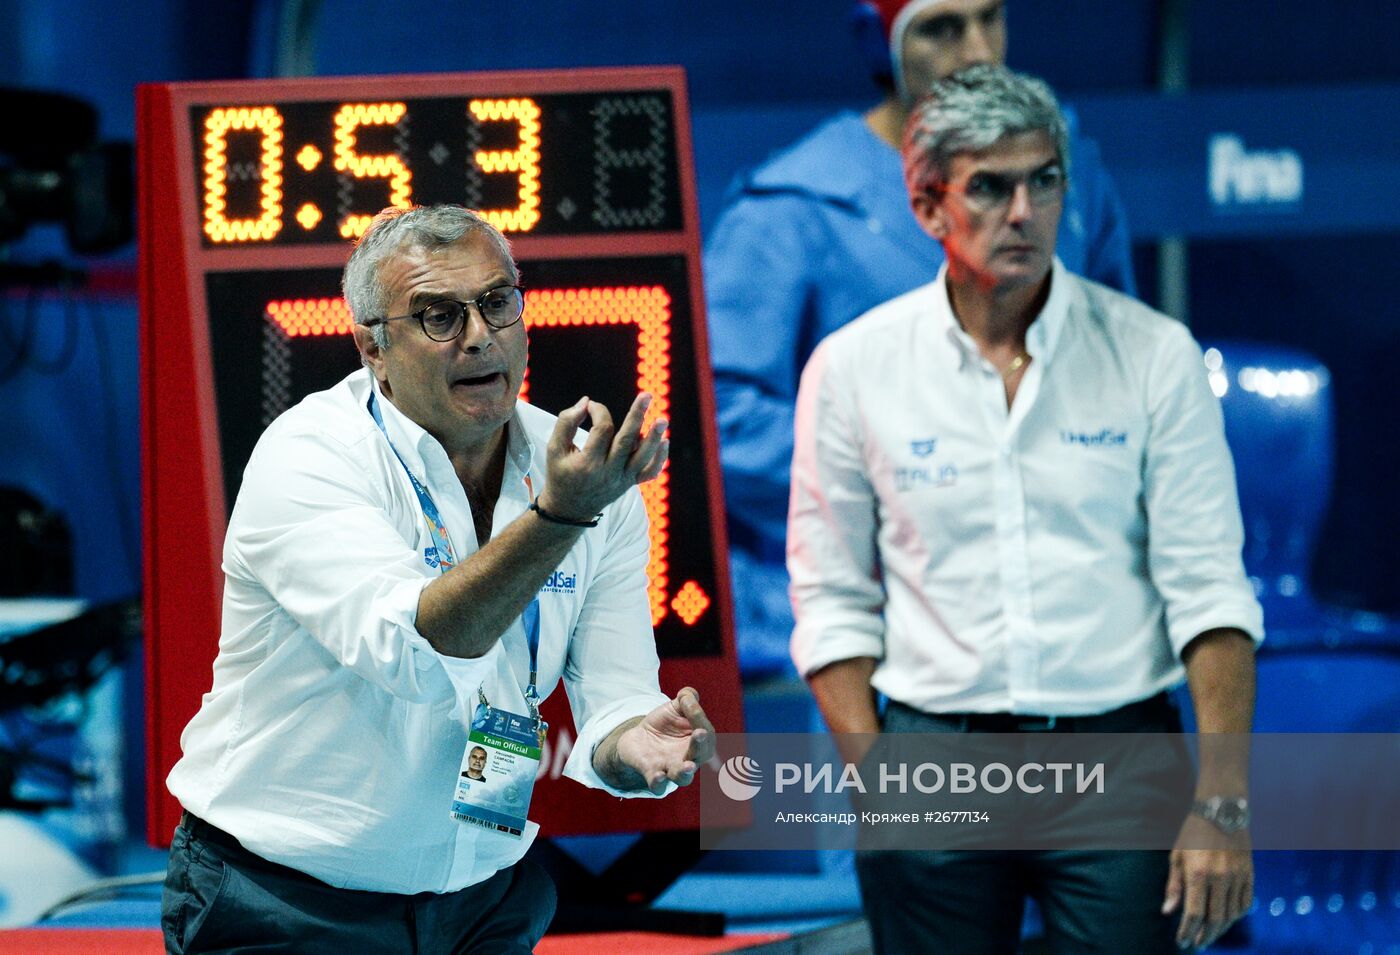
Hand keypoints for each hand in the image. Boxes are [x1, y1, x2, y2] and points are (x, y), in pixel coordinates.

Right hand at [540, 393, 668, 521]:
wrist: (569, 509)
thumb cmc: (561, 473)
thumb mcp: (554, 448)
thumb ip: (566, 422)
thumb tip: (587, 401)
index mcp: (587, 463)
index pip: (602, 430)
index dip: (599, 411)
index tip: (591, 406)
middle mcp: (608, 472)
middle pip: (626, 441)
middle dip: (637, 416)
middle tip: (647, 395)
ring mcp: (622, 479)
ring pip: (642, 457)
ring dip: (653, 437)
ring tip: (662, 419)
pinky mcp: (630, 483)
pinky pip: (650, 472)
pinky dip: (659, 459)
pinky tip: (665, 441)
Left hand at [612, 687, 715, 793]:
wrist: (638, 738)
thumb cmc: (663, 724)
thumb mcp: (674, 707)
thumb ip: (685, 698)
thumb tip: (690, 696)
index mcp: (699, 742)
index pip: (706, 733)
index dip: (699, 718)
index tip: (688, 703)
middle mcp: (689, 759)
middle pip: (700, 757)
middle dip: (700, 746)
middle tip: (701, 733)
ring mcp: (670, 769)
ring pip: (683, 778)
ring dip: (686, 772)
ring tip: (688, 766)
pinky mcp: (651, 775)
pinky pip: (658, 786)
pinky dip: (659, 783)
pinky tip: (659, 775)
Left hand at [1162, 815, 1252, 949]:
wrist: (1222, 810)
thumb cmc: (1193, 833)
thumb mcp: (1177, 856)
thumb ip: (1174, 886)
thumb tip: (1168, 912)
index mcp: (1198, 873)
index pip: (1194, 913)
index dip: (1187, 931)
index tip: (1182, 942)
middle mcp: (1220, 878)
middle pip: (1215, 919)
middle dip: (1204, 935)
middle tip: (1197, 943)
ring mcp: (1238, 877)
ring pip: (1232, 915)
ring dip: (1220, 929)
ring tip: (1209, 935)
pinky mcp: (1250, 874)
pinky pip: (1245, 903)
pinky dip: (1236, 915)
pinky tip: (1226, 919)